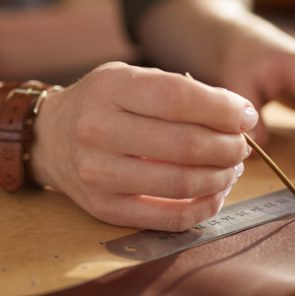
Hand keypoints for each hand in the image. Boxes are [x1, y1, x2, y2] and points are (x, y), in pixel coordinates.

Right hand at [30, 62, 256, 230]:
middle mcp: (97, 130)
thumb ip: (179, 90)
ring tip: (230, 167)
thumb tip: (239, 118)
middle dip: (229, 146)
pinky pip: (169, 217)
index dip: (223, 109)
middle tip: (241, 145)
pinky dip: (204, 207)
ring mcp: (98, 174)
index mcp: (109, 88)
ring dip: (221, 176)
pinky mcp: (104, 209)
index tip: (244, 115)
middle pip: (186, 144)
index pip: (179, 98)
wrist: (49, 138)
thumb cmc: (102, 104)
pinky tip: (214, 193)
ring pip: (182, 182)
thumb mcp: (129, 77)